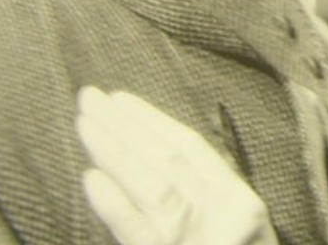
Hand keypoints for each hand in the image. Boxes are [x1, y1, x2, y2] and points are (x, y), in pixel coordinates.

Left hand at [76, 87, 278, 244]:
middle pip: (167, 161)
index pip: (192, 150)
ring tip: (84, 124)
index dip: (153, 120)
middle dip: (124, 126)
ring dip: (113, 152)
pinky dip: (114, 205)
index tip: (120, 99)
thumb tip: (151, 155)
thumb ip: (206, 198)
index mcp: (242, 203)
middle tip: (88, 97)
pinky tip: (90, 179)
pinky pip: (139, 233)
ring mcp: (197, 243)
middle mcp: (224, 219)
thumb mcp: (235, 230)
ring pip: (151, 188)